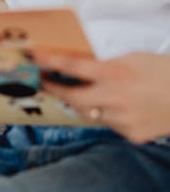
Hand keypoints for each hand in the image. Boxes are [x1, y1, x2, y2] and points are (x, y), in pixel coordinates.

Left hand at [32, 50, 169, 143]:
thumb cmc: (161, 71)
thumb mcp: (130, 58)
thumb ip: (104, 64)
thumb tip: (79, 65)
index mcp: (115, 73)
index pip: (72, 67)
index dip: (49, 61)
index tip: (34, 57)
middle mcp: (115, 98)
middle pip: (72, 97)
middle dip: (55, 89)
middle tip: (45, 81)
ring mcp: (122, 119)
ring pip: (91, 113)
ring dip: (85, 102)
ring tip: (89, 91)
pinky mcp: (131, 134)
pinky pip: (109, 124)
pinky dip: (108, 114)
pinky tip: (120, 106)